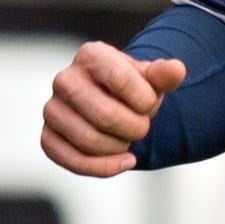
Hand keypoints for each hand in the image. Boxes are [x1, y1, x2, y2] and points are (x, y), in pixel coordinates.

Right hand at [40, 41, 186, 176]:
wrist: (113, 103)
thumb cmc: (134, 89)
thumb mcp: (152, 79)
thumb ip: (165, 75)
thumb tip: (176, 69)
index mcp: (90, 55)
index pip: (121, 80)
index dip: (145, 100)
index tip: (150, 104)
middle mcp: (64, 79)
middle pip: (105, 115)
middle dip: (135, 128)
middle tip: (142, 127)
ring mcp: (52, 109)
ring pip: (90, 141)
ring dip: (121, 147)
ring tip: (129, 139)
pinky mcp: (48, 137)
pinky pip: (74, 162)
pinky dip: (105, 168)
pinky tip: (125, 161)